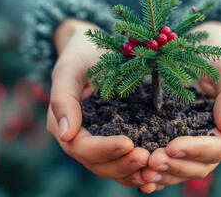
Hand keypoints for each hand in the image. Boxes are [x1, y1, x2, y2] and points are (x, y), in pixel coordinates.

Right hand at [46, 19, 149, 185]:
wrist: (96, 47)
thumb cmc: (81, 53)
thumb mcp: (69, 68)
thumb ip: (63, 99)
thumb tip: (65, 133)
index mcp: (63, 124)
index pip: (80, 147)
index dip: (103, 150)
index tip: (128, 144)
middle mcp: (80, 137)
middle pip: (97, 164)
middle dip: (122, 164)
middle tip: (147, 158)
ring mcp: (99, 139)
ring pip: (112, 167)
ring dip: (133, 172)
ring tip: (154, 166)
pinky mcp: (117, 136)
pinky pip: (125, 160)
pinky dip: (139, 168)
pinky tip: (157, 168)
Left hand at [139, 21, 220, 192]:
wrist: (198, 47)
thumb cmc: (215, 52)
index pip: (218, 146)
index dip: (195, 150)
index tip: (170, 146)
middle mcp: (216, 139)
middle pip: (200, 165)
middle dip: (175, 166)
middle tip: (150, 162)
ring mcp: (197, 143)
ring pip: (185, 169)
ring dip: (165, 175)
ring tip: (142, 172)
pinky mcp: (180, 141)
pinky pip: (172, 164)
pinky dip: (158, 175)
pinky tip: (140, 179)